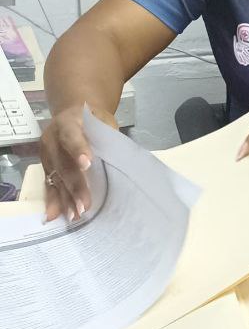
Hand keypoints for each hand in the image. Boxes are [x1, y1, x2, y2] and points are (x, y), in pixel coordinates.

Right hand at [40, 104, 115, 221]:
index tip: (87, 165)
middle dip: (75, 185)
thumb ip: (107, 138)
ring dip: (65, 198)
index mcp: (68, 123)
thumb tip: (121, 160)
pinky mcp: (46, 167)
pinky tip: (54, 215)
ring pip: (56, 178)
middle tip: (85, 205)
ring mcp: (46, 154)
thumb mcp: (103, 121)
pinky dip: (53, 200)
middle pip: (63, 163)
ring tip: (74, 215)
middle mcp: (52, 139)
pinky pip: (49, 184)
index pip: (72, 136)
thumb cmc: (94, 119)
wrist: (73, 113)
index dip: (78, 150)